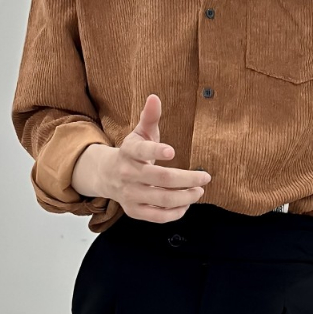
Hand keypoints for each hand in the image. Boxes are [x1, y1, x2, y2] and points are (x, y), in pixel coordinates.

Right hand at [100, 94, 211, 221]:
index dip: (156, 151)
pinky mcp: (134, 211)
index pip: (141, 151)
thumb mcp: (139, 133)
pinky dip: (175, 212)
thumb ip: (150, 116)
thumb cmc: (132, 152)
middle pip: (161, 178)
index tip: (172, 151)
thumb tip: (154, 97)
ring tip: (199, 191)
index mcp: (128, 152)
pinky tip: (186, 204)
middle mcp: (127, 174)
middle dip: (187, 179)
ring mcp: (130, 194)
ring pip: (162, 199)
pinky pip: (158, 216)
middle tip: (205, 177)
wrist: (108, 176)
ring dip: (185, 197)